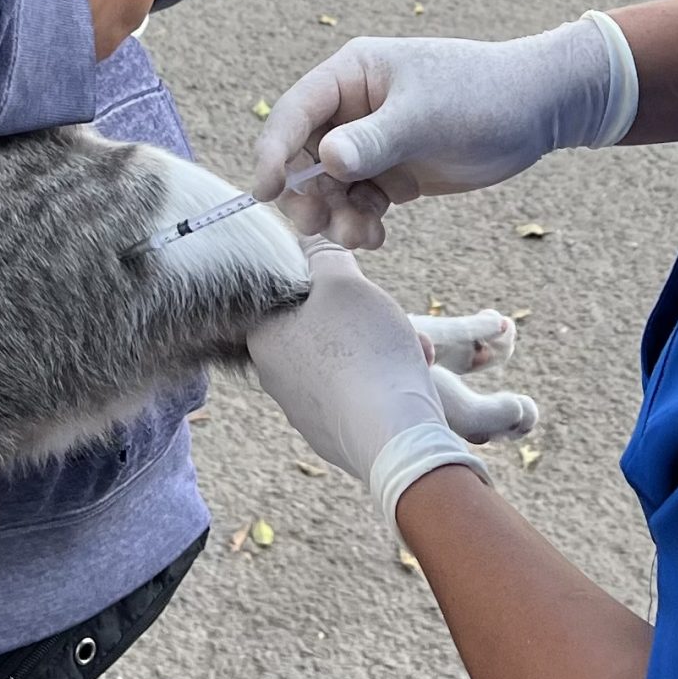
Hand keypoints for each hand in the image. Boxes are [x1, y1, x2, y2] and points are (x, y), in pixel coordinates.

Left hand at [248, 250, 535, 528]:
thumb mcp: (343, 283)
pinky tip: (409, 377)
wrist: (394, 435)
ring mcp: (302, 410)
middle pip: (322, 324)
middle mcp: (273, 377)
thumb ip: (323, 256)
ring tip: (414, 349)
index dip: (329, 280)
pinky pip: (357, 391)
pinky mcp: (331, 433)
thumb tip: (308, 242)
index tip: (356, 284)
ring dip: (381, 345)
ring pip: (345, 357)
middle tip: (392, 318)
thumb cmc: (364, 351)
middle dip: (364, 315)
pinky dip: (383, 379)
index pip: (288, 290)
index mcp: (263, 338)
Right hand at [254, 17, 636, 249]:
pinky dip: (360, 223)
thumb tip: (325, 159)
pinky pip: (358, 203)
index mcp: (351, 76)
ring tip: (363, 235)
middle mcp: (353, 109)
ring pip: (329, 188)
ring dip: (335, 216)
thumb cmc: (482, 96)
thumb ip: (375, 139)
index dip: (273, 151)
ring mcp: (372, 143)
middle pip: (303, 157)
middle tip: (319, 225)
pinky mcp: (392, 172)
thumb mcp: (427, 116)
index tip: (264, 192)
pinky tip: (378, 236)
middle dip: (306, 194)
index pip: (296, 113)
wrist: (537, 111)